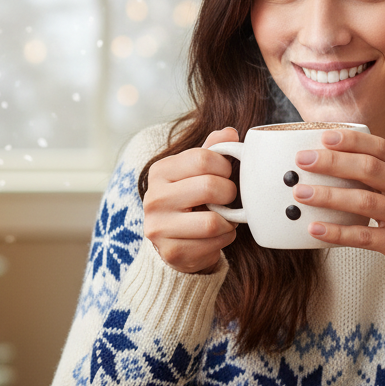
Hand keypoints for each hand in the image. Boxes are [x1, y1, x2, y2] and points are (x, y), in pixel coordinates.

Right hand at [143, 127, 239, 273]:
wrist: (174, 241)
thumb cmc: (191, 199)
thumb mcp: (197, 171)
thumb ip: (213, 150)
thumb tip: (231, 133)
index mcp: (160, 171)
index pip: (203, 158)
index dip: (225, 166)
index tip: (225, 174)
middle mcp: (154, 198)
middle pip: (210, 187)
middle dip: (229, 193)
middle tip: (228, 197)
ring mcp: (160, 228)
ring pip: (213, 221)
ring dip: (229, 220)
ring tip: (224, 217)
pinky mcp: (172, 252)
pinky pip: (214, 243)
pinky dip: (225, 238)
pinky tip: (217, 235)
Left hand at [292, 130, 384, 290]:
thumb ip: (376, 176)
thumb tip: (328, 161)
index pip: (380, 147)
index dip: (352, 140)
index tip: (325, 137)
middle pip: (370, 169)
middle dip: (333, 162)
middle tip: (303, 161)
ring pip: (365, 201)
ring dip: (329, 195)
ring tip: (302, 193)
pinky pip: (364, 236)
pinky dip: (337, 232)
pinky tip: (315, 229)